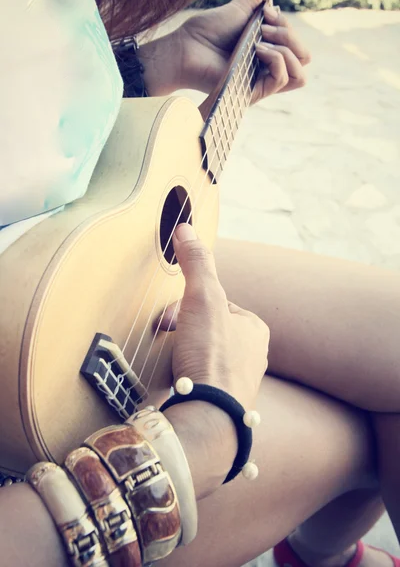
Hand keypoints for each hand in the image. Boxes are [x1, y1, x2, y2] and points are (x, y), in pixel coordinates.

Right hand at [159, 223, 268, 408]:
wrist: (209, 418)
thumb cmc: (212, 357)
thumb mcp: (203, 299)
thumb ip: (196, 264)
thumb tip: (186, 228)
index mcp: (254, 329)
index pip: (214, 303)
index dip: (187, 305)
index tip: (172, 317)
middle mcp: (252, 356)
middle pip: (205, 329)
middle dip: (181, 331)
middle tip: (167, 339)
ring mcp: (238, 382)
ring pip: (200, 355)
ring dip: (181, 354)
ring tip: (172, 364)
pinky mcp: (222, 404)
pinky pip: (198, 380)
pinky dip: (184, 378)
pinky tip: (176, 383)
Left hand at [178, 0, 310, 102]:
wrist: (187, 47)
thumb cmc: (207, 31)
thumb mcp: (240, 7)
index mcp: (268, 53)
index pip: (298, 46)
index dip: (287, 25)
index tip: (265, 14)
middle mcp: (268, 70)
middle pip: (303, 58)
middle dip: (290, 35)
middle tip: (264, 27)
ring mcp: (261, 83)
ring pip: (299, 74)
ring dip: (286, 48)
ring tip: (260, 39)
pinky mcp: (253, 92)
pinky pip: (282, 79)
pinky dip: (276, 59)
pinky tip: (258, 49)